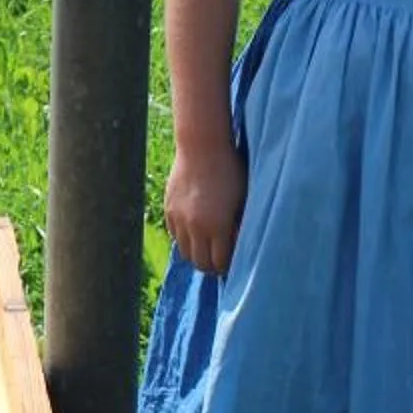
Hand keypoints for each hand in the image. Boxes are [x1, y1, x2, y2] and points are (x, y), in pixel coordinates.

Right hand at [164, 145, 247, 276]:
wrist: (202, 146)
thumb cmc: (231, 171)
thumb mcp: (243, 199)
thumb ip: (240, 226)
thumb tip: (240, 246)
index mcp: (217, 226)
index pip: (219, 263)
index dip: (228, 267)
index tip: (235, 262)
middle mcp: (194, 227)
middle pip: (200, 263)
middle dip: (212, 266)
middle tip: (221, 261)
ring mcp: (179, 219)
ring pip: (185, 252)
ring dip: (197, 253)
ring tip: (208, 247)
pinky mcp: (169, 209)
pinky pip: (175, 235)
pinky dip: (186, 239)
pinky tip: (196, 230)